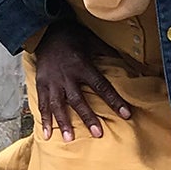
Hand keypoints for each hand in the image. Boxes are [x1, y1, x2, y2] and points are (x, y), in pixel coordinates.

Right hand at [33, 19, 133, 140]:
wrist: (45, 30)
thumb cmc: (72, 36)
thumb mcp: (92, 41)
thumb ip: (108, 52)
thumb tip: (129, 63)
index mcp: (82, 65)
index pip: (101, 86)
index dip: (114, 100)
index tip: (125, 114)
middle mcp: (67, 76)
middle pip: (78, 99)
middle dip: (88, 117)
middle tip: (97, 134)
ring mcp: (52, 81)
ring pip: (58, 105)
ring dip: (64, 122)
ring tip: (69, 139)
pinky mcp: (41, 84)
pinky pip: (42, 103)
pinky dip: (44, 119)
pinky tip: (46, 134)